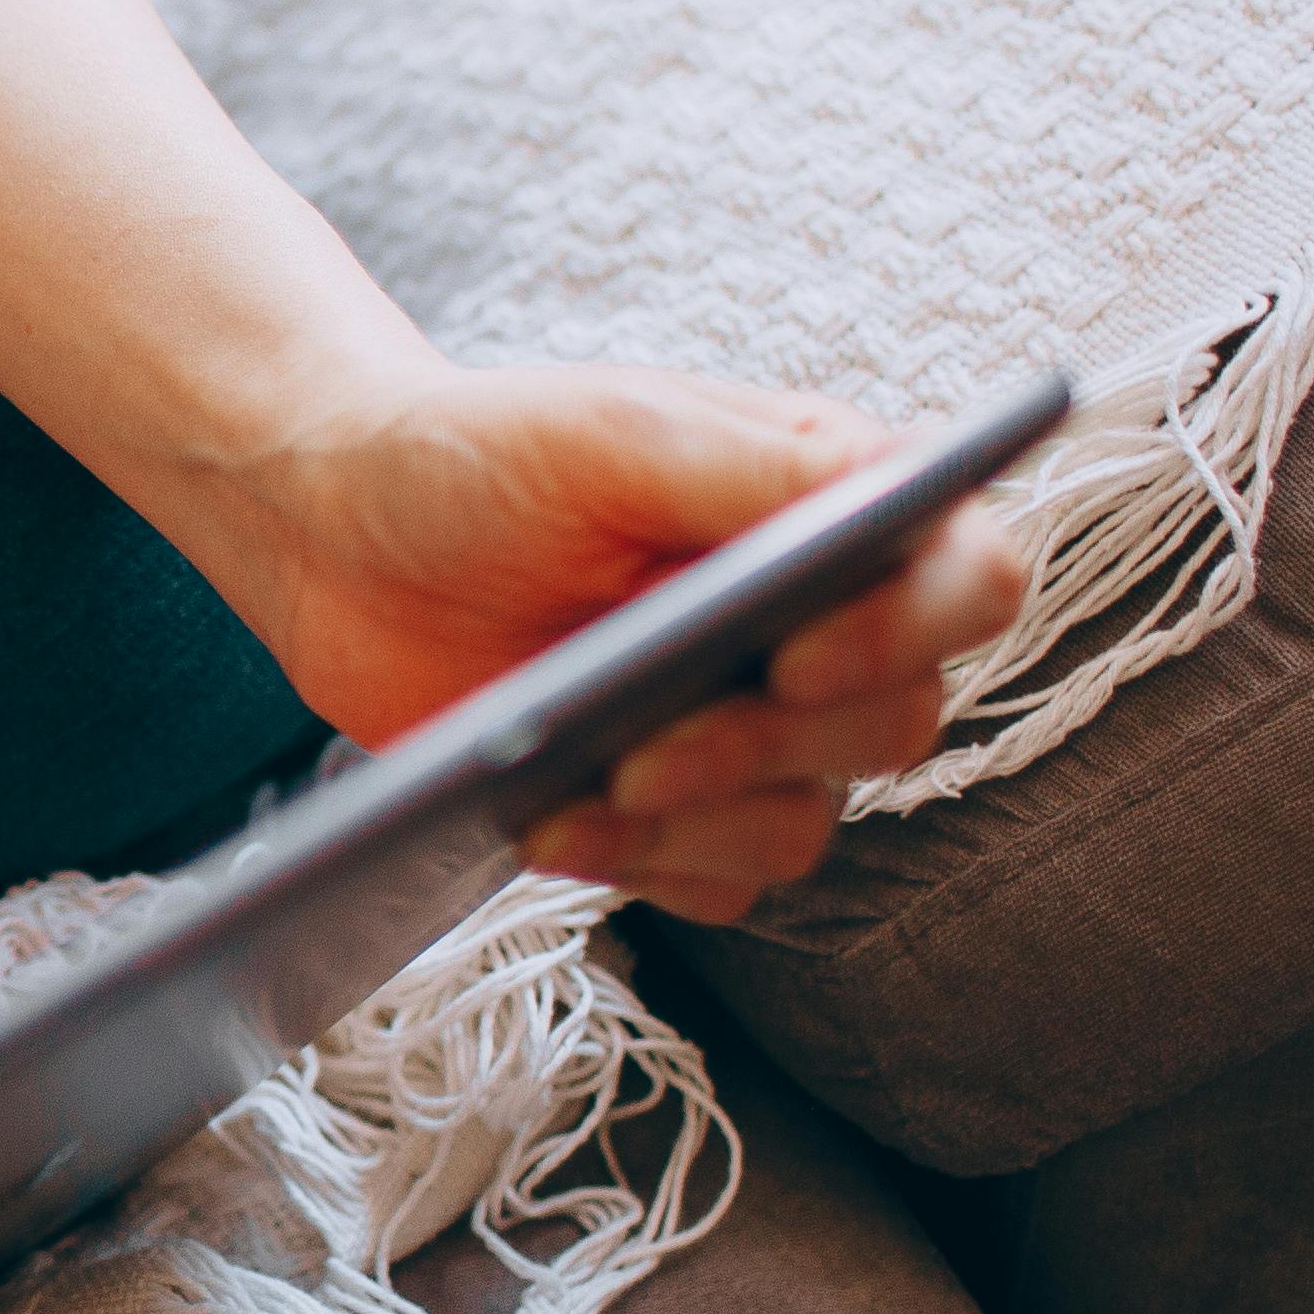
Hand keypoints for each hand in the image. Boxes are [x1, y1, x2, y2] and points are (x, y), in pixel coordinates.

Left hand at [231, 367, 1029, 925]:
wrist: (342, 535)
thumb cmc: (481, 455)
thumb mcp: (612, 429)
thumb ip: (751, 469)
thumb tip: (894, 488)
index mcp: (831, 509)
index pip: (971, 580)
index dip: (908, 634)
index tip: (793, 655)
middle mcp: (819, 624)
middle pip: (893, 725)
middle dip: (764, 745)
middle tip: (644, 744)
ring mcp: (747, 727)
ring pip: (804, 825)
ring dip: (695, 822)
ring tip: (577, 792)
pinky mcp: (672, 810)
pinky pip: (714, 884)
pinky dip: (640, 867)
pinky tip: (547, 826)